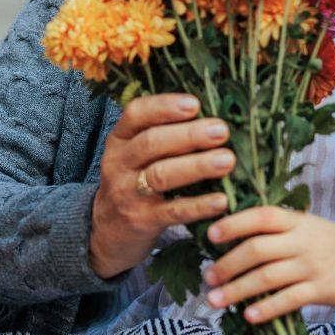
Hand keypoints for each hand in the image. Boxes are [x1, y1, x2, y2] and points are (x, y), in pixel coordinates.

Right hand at [87, 93, 234, 279]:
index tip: (195, 104)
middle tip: (221, 131)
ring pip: (161, 175)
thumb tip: (212, 117)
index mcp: (119, 139)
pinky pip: (172, 211)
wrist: (106, 231)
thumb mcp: (135, 154)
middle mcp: (119, 163)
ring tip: (227, 161)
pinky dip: (198, 205)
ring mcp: (128, 193)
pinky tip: (221, 200)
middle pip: (152, 143)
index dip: (165, 106)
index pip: (136, 114)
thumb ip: (162, 134)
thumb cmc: (134, 181)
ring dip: (197, 166)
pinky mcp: (142, 220)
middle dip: (189, 135)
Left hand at [201, 207, 334, 322]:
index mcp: (296, 220)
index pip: (261, 216)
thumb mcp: (308, 226)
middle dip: (228, 264)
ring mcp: (312, 266)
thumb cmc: (333, 243)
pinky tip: (248, 316)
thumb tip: (232, 239)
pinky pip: (288, 300)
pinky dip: (266, 308)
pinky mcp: (322, 290)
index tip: (211, 235)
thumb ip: (277, 229)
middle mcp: (302, 241)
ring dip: (237, 289)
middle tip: (208, 277)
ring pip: (267, 277)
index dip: (234, 224)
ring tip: (215, 300)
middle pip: (258, 249)